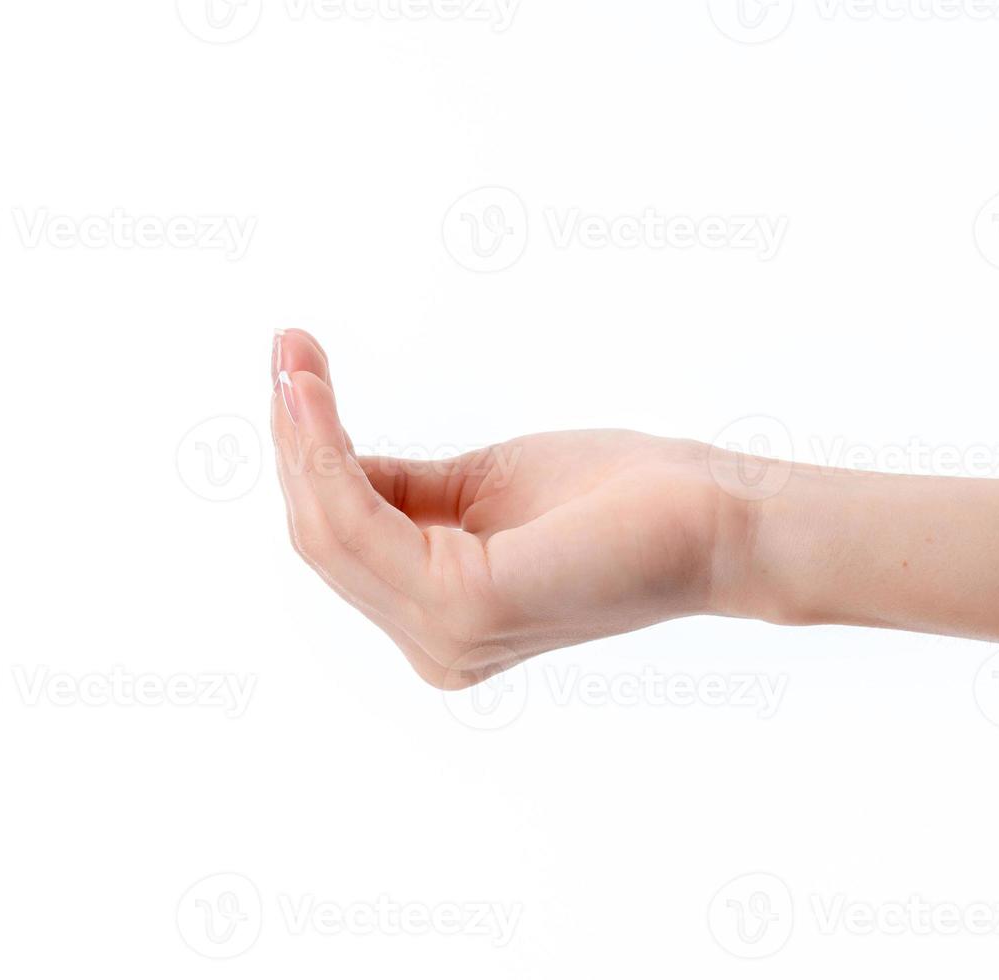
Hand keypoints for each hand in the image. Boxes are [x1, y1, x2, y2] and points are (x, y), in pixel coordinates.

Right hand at [270, 330, 756, 687]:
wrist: (713, 513)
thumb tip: (325, 456)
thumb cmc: (618, 499)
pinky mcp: (466, 605)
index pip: (344, 544)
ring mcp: (447, 635)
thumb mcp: (481, 487)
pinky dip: (329, 456)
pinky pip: (363, 525)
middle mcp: (436, 645)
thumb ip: (402, 491)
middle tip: (285, 351)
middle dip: (294, 442)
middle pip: (322, 539)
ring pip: (330, 531)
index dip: (307, 459)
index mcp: (442, 622)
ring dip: (301, 440)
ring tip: (294, 359)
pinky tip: (319, 398)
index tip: (295, 369)